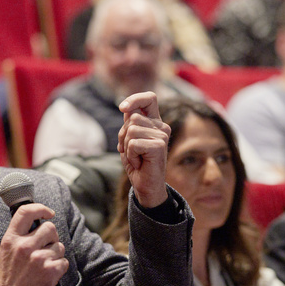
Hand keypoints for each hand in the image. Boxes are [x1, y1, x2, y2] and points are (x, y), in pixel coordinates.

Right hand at [0, 203, 68, 285]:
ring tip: (44, 265)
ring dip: (55, 255)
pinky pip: (63, 262)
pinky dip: (59, 268)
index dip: (40, 209)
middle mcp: (25, 247)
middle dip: (52, 237)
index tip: (48, 213)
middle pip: (50, 228)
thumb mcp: (4, 253)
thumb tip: (34, 225)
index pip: (26, 213)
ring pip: (59, 246)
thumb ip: (17, 238)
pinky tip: (49, 274)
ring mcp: (39, 259)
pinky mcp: (50, 271)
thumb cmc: (7, 279)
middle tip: (47, 247)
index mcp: (11, 240)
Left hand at [117, 91, 170, 208]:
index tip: (122, 108)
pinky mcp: (159, 146)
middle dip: (123, 135)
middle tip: (131, 151)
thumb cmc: (137, 163)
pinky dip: (130, 155)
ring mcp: (162, 136)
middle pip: (132, 117)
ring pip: (131, 130)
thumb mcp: (129, 140)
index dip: (135, 99)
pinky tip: (139, 163)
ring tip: (136, 157)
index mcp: (155, 122)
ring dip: (127, 147)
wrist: (145, 186)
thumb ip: (129, 123)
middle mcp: (162, 126)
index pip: (149, 98)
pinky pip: (133, 143)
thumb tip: (126, 109)